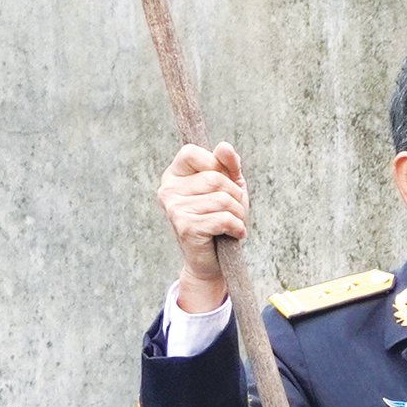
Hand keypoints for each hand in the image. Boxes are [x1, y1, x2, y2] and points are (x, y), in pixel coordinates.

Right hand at [159, 144, 247, 307]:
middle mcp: (168, 189)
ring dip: (238, 214)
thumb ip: (228, 165)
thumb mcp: (230, 187)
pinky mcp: (185, 227)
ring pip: (222, 199)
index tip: (225, 181)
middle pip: (214, 178)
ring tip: (232, 224)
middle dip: (235, 196)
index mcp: (174, 175)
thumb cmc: (221, 220)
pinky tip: (233, 234)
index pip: (191, 151)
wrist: (214, 261)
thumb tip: (224, 146)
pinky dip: (237, 227)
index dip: (215, 164)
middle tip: (234, 211)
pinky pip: (223, 218)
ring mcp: (174, 208)